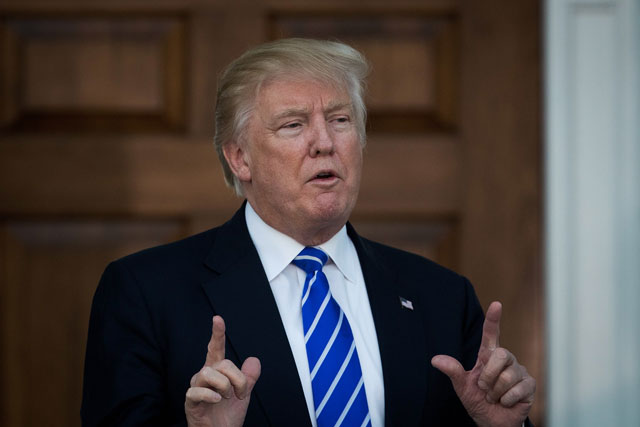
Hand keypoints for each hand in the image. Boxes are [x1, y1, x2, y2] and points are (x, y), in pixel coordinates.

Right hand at [185, 316, 260, 426]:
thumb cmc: (227, 416)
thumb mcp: (243, 394)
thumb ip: (249, 376)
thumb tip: (254, 360)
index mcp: (216, 372)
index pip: (216, 349)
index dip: (217, 334)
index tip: (218, 319)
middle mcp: (204, 376)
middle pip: (221, 363)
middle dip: (236, 378)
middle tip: (240, 394)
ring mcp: (196, 388)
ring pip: (208, 373)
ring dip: (224, 386)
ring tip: (227, 398)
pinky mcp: (190, 401)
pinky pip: (196, 390)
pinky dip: (210, 395)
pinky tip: (218, 400)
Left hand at [431, 301, 534, 426]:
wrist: (492, 422)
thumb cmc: (478, 400)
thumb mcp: (462, 386)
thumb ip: (453, 371)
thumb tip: (435, 359)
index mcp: (488, 356)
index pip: (491, 334)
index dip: (493, 319)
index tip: (496, 304)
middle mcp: (505, 359)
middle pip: (500, 354)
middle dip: (488, 375)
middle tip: (484, 388)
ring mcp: (519, 371)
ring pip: (507, 376)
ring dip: (496, 392)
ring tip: (495, 397)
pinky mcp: (529, 385)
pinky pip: (517, 389)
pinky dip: (506, 400)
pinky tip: (506, 402)